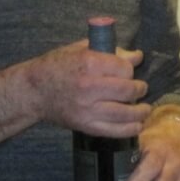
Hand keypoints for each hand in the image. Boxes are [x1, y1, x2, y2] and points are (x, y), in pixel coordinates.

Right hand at [27, 40, 149, 136]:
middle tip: (141, 88)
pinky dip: (130, 129)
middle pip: (128, 90)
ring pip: (125, 112)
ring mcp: (87, 108)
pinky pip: (114, 130)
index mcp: (88, 63)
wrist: (34, 91)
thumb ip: (110, 51)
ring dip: (141, 111)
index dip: (131, 70)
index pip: (124, 68)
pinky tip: (137, 124)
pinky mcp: (85, 125)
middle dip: (140, 89)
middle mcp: (89, 86)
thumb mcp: (80, 50)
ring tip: (145, 109)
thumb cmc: (57, 66)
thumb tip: (137, 56)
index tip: (129, 71)